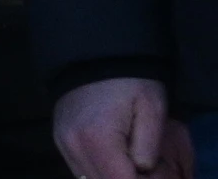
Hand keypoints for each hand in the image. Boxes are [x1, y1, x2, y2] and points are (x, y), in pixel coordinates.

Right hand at [52, 76, 192, 178]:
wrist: (96, 52)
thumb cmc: (130, 79)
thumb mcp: (152, 108)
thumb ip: (149, 148)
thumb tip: (143, 172)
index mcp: (97, 140)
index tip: (157, 172)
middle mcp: (74, 147)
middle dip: (128, 178)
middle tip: (147, 169)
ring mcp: (63, 145)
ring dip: (112, 176)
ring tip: (132, 164)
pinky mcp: (60, 140)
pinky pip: (81, 169)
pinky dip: (100, 170)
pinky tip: (116, 159)